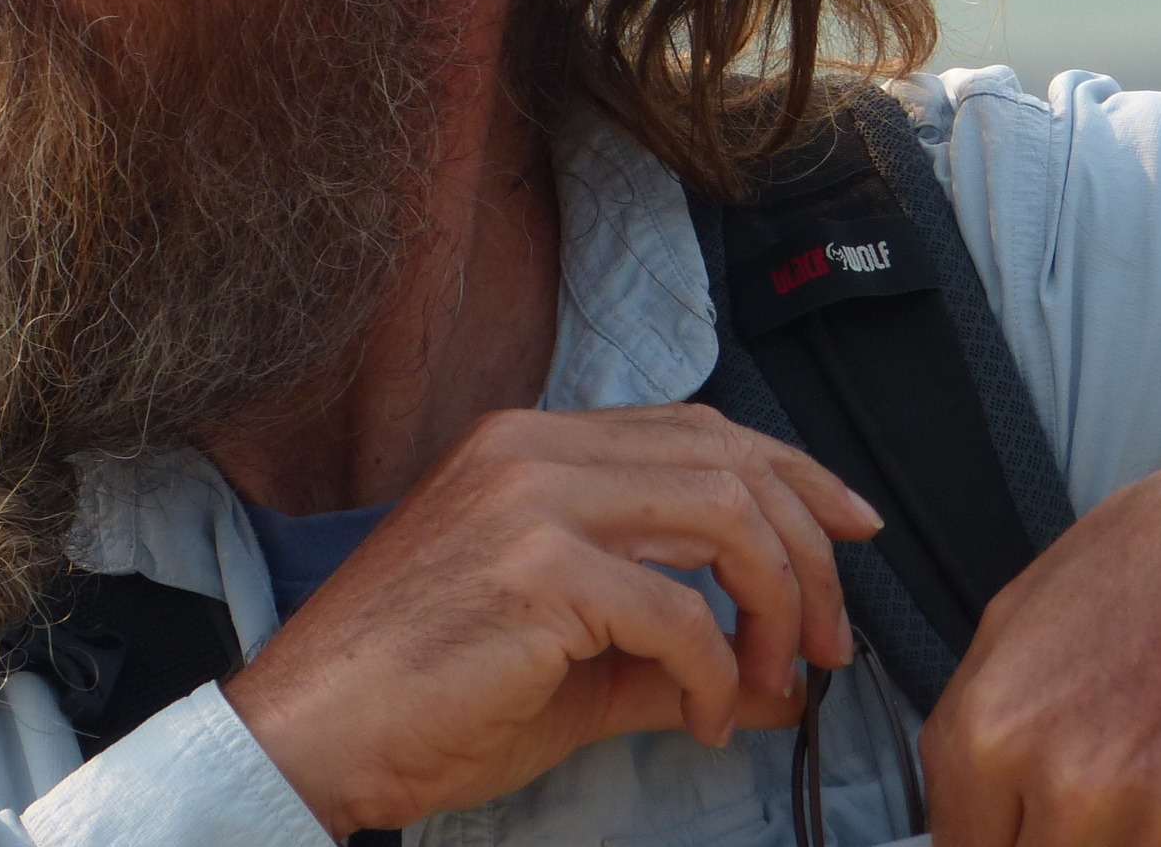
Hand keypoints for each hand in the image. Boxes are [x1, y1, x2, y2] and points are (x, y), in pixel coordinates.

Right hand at [222, 403, 880, 836]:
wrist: (313, 731)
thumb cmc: (420, 695)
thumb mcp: (568, 659)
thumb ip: (672, 653)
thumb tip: (771, 678)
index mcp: (527, 447)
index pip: (696, 428)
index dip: (792, 474)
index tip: (848, 532)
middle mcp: (529, 450)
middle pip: (728, 459)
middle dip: (805, 552)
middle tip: (823, 639)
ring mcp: (528, 500)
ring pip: (722, 515)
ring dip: (774, 603)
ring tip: (771, 675)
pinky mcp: (534, 569)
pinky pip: (678, 612)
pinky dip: (712, 672)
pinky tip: (699, 716)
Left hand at [923, 408, 1160, 846]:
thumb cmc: (1156, 561)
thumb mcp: (1012, 627)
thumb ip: (969, 736)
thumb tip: (958, 818)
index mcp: (994, 730)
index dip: (984, 844)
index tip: (1006, 830)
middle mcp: (1073, 785)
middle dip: (1046, 843)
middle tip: (1072, 808)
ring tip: (1142, 784)